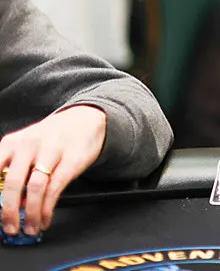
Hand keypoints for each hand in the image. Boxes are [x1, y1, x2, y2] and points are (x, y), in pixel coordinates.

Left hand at [0, 105, 106, 235]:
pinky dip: (47, 209)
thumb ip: (11, 169)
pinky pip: (55, 190)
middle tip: (10, 228)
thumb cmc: (50, 137)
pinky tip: (44, 218)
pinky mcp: (71, 161)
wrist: (84, 119)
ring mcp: (51, 152)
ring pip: (35, 189)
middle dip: (9, 212)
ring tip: (30, 228)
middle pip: (13, 183)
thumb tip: (5, 203)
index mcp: (11, 143)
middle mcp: (29, 145)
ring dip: (30, 214)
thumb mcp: (24, 145)